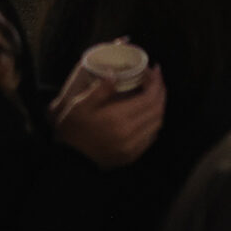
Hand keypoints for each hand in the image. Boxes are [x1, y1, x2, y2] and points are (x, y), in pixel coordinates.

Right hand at [50, 64, 165, 168]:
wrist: (69, 160)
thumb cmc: (73, 130)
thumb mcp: (80, 105)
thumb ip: (100, 89)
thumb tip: (114, 73)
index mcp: (118, 119)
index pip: (149, 98)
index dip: (155, 82)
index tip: (154, 70)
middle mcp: (130, 134)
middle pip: (157, 110)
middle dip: (160, 91)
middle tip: (156, 78)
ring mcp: (132, 148)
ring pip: (157, 124)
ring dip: (159, 106)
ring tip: (154, 92)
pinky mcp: (131, 156)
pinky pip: (151, 136)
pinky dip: (154, 122)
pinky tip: (148, 113)